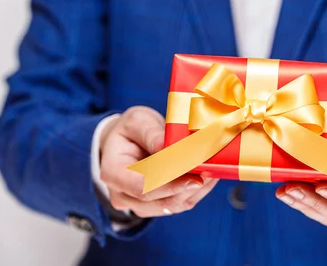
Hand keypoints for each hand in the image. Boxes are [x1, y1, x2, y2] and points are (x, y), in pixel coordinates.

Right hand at [99, 106, 218, 217]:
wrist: (127, 142)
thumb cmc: (130, 130)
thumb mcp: (136, 121)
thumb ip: (151, 133)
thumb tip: (168, 147)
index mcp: (112, 173)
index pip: (142, 187)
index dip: (170, 184)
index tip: (194, 177)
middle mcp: (123, 195)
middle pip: (160, 200)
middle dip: (188, 186)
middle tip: (210, 168)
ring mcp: (139, 204)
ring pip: (174, 205)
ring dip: (197, 190)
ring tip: (213, 169)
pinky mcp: (157, 205)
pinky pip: (180, 203)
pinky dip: (198, 191)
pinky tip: (210, 175)